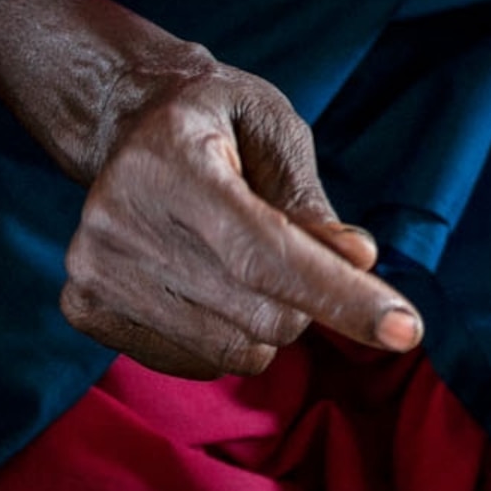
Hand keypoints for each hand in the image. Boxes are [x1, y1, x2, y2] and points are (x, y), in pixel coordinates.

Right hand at [0, 0, 419, 378]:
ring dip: (267, 322)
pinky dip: (225, 337)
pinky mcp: (83, 308)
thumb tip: (357, 260)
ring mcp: (92, 270)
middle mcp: (116, 219)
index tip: (407, 331)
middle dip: (307, 301)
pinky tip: (205, 286)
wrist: (124, 128)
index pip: (263, 254)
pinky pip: (195, 363)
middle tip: (296, 257)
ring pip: (233, 349)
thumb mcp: (273, 132)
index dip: (340, 297)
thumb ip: (310, 200)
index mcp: (165, 161)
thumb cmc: (216, 126)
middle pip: (259, 312)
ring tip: (241, 266)